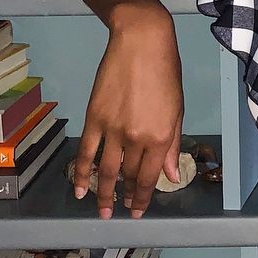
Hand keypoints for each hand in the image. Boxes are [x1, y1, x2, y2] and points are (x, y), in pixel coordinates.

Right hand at [73, 8, 183, 219]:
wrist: (142, 43)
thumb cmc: (166, 73)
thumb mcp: (177, 110)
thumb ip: (171, 146)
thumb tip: (170, 176)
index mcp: (161, 137)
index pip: (150, 176)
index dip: (144, 197)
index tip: (138, 211)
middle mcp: (137, 138)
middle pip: (129, 176)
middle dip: (126, 198)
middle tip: (121, 213)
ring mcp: (113, 130)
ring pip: (106, 170)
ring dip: (103, 193)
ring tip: (102, 210)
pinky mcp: (94, 119)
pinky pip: (86, 152)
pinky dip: (81, 173)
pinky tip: (79, 190)